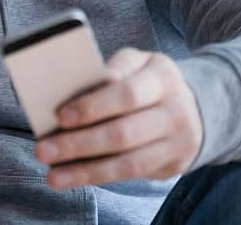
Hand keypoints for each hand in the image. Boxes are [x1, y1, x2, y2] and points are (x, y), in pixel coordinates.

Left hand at [34, 48, 202, 188]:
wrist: (197, 106)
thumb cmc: (147, 81)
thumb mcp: (136, 63)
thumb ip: (110, 71)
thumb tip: (71, 90)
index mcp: (162, 75)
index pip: (127, 94)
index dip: (93, 107)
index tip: (60, 117)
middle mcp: (176, 110)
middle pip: (124, 133)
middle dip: (79, 143)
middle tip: (43, 150)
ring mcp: (179, 141)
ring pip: (128, 162)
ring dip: (85, 170)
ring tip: (53, 175)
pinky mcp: (173, 165)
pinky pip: (131, 175)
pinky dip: (98, 177)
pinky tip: (72, 177)